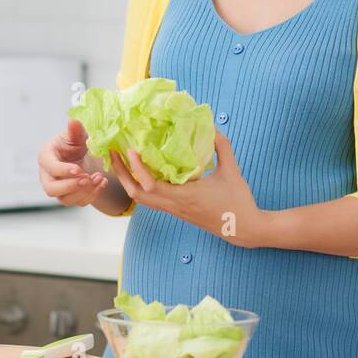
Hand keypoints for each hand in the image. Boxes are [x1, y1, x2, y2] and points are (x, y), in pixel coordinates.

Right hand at [38, 119, 108, 206]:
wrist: (80, 155)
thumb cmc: (74, 143)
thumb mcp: (76, 134)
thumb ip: (74, 130)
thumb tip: (73, 121)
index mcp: (46, 157)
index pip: (49, 167)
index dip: (63, 170)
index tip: (78, 169)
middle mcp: (48, 176)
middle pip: (51, 189)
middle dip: (71, 186)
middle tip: (88, 178)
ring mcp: (58, 188)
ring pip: (65, 199)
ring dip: (84, 191)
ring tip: (100, 178)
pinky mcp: (69, 197)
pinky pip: (78, 202)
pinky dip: (92, 195)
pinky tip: (102, 183)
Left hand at [111, 130, 268, 247]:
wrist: (243, 229)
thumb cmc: (238, 201)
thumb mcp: (231, 170)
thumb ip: (222, 147)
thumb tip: (211, 127)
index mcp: (184, 197)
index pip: (150, 185)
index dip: (137, 168)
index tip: (130, 149)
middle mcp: (174, 205)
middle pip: (136, 194)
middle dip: (122, 174)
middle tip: (114, 152)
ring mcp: (174, 210)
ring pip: (142, 199)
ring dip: (129, 180)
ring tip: (124, 159)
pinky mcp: (177, 211)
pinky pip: (152, 198)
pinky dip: (142, 184)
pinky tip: (145, 169)